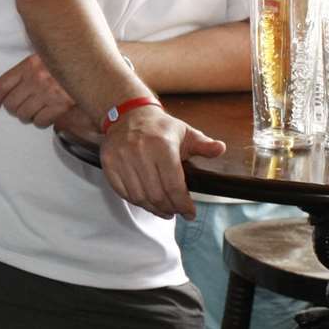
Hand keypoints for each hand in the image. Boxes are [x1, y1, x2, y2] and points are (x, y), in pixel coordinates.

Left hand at [0, 54, 87, 130]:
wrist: (95, 68)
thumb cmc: (69, 63)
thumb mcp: (46, 58)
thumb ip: (29, 69)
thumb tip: (12, 87)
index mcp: (29, 65)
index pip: (2, 85)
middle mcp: (36, 79)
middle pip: (11, 104)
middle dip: (14, 109)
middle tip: (22, 108)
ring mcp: (48, 93)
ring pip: (24, 115)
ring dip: (28, 116)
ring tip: (37, 110)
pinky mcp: (61, 105)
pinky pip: (40, 121)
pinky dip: (41, 121)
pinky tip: (47, 115)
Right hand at [100, 103, 224, 219]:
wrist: (128, 115)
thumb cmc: (160, 128)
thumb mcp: (186, 132)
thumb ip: (204, 145)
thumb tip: (220, 148)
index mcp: (162, 145)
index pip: (173, 186)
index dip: (183, 205)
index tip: (190, 213)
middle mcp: (139, 151)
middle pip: (156, 195)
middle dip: (170, 209)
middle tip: (176, 212)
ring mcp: (121, 158)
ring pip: (139, 197)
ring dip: (153, 209)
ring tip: (163, 210)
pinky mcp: (108, 163)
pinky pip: (122, 191)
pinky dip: (136, 201)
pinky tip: (146, 202)